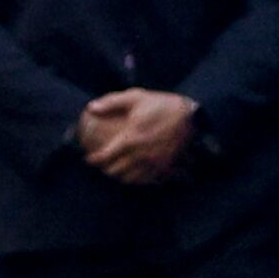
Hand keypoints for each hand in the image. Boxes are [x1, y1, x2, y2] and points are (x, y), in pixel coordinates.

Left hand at [80, 87, 198, 184]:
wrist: (190, 117)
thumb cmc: (161, 105)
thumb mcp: (134, 97)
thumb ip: (111, 102)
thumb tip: (91, 108)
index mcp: (130, 138)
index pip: (106, 156)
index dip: (94, 160)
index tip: (88, 158)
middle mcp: (140, 155)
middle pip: (116, 171)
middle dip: (105, 169)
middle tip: (101, 164)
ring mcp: (153, 164)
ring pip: (130, 179)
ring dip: (120, 176)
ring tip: (115, 170)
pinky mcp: (165, 168)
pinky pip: (147, 180)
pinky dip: (137, 179)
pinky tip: (134, 174)